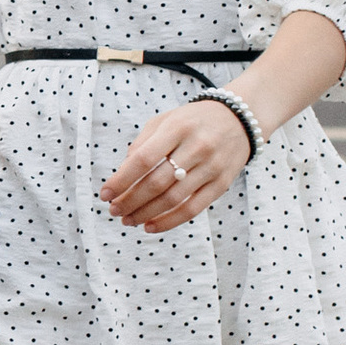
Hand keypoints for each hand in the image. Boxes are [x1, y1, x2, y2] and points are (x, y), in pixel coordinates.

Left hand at [102, 97, 248, 235]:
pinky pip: (193, 209)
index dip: (121, 180)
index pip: (143, 159)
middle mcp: (196, 147)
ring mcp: (211, 167)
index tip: (105, 193)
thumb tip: (122, 175)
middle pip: (156, 183)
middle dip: (130, 200)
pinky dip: (169, 221)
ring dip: (145, 214)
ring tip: (127, 219)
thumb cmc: (194, 121)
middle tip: (114, 210)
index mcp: (177, 128)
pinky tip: (150, 226)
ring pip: (173, 199)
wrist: (240, 119)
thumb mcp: (166, 121)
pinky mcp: (222, 184)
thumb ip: (143, 144)